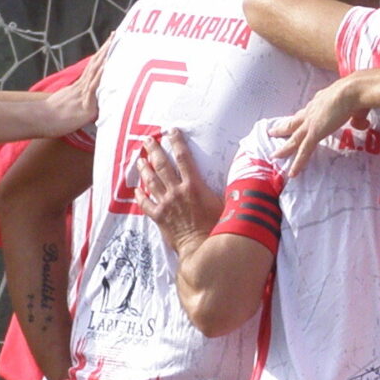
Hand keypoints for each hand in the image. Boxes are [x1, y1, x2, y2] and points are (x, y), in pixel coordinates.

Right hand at [40, 39, 109, 137]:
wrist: (39, 120)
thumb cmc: (51, 117)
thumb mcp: (67, 104)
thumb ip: (77, 101)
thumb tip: (84, 101)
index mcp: (78, 87)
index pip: (92, 68)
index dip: (101, 55)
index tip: (109, 42)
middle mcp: (81, 87)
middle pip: (95, 64)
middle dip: (106, 50)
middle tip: (115, 34)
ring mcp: (82, 94)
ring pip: (95, 71)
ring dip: (105, 57)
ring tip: (113, 44)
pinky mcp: (84, 104)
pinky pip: (92, 88)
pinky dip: (100, 76)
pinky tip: (106, 66)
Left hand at [134, 128, 219, 256]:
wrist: (201, 248)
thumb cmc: (217, 227)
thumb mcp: (226, 204)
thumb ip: (229, 188)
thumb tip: (243, 176)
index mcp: (194, 185)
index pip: (183, 157)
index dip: (177, 142)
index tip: (171, 131)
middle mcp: (177, 191)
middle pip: (162, 165)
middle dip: (154, 150)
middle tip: (148, 140)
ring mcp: (166, 203)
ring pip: (151, 181)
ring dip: (144, 168)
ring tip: (139, 159)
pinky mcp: (159, 216)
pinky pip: (145, 203)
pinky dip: (140, 195)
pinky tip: (136, 189)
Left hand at [269, 77, 370, 173]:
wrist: (353, 91)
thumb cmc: (357, 94)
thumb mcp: (358, 107)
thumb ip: (358, 117)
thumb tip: (362, 123)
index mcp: (322, 101)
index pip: (309, 111)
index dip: (302, 116)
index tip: (297, 119)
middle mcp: (313, 109)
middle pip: (295, 122)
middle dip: (284, 128)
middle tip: (273, 132)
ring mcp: (311, 122)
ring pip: (294, 138)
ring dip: (285, 147)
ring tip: (275, 155)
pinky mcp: (314, 133)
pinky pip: (304, 151)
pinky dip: (298, 163)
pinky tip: (292, 173)